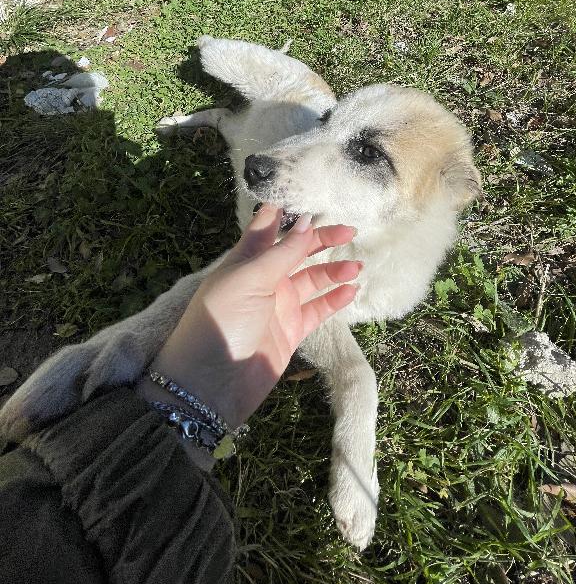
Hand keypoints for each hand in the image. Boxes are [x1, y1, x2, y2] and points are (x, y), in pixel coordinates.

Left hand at [139, 205, 359, 430]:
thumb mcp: (248, 279)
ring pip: (312, 280)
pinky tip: (351, 290)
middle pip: (296, 252)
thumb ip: (281, 252)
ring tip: (357, 266)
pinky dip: (334, 299)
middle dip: (321, 240)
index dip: (287, 213)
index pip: (267, 227)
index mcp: (245, 261)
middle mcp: (263, 279)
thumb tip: (307, 222)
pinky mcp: (291, 332)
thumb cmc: (222, 321)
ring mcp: (278, 306)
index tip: (311, 197)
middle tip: (349, 231)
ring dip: (333, 271)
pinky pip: (317, 310)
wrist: (211, 385)